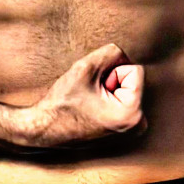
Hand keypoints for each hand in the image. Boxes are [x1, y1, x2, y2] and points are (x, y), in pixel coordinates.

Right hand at [18, 43, 145, 149]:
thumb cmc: (63, 104)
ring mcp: (133, 130)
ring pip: (127, 88)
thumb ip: (112, 52)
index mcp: (132, 114)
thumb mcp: (86, 67)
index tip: (96, 88)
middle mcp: (138, 125)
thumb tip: (126, 55)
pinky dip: (110, 99)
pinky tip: (94, 109)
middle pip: (133, 80)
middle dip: (112, 81)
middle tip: (91, 97)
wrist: (45, 130)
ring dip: (110, 89)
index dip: (112, 72)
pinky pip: (123, 99)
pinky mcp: (126, 130)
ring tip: (91, 103)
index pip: (135, 69)